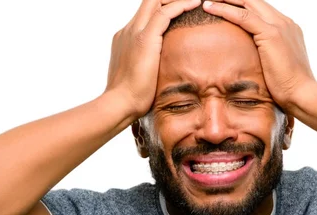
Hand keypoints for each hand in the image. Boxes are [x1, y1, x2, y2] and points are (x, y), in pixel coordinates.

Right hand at [104, 0, 201, 118]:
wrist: (119, 103)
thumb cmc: (130, 98)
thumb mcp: (140, 77)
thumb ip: (148, 68)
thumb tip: (161, 76)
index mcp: (126, 39)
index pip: (145, 14)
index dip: (162, 8)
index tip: (181, 10)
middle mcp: (128, 31)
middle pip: (149, 2)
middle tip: (190, 2)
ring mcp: (134, 32)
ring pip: (156, 2)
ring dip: (176, 0)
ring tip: (196, 0)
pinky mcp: (145, 38)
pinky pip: (165, 13)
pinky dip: (181, 5)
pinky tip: (196, 3)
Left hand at [202, 0, 315, 112]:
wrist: (302, 94)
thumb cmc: (289, 88)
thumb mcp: (276, 67)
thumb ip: (266, 58)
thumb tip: (252, 65)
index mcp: (287, 29)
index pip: (260, 9)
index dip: (241, 5)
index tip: (224, 6)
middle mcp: (284, 22)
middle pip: (253, 1)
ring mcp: (279, 26)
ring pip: (247, 3)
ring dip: (225, 0)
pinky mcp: (271, 34)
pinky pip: (243, 16)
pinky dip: (224, 10)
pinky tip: (209, 7)